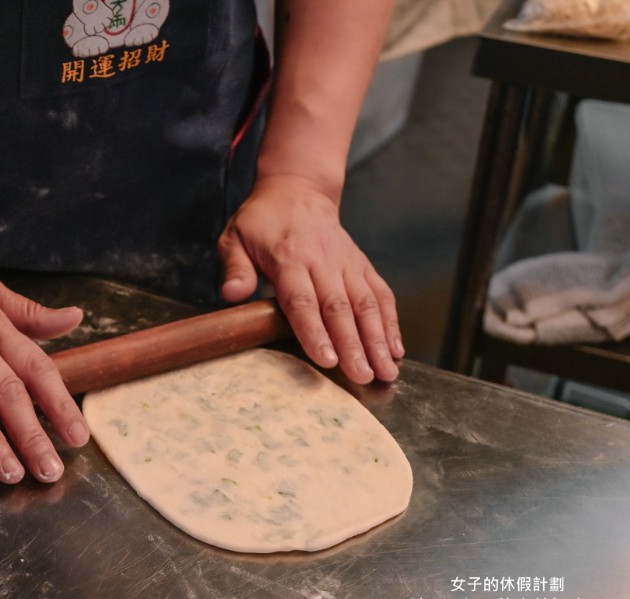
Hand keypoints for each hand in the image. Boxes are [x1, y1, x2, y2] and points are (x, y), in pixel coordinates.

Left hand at [218, 175, 403, 382]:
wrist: (297, 190)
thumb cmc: (261, 222)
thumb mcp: (235, 238)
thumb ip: (235, 268)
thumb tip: (233, 295)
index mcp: (289, 257)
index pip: (303, 300)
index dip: (315, 332)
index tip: (327, 359)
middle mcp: (323, 261)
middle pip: (340, 308)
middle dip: (354, 345)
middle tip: (364, 377)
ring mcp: (347, 263)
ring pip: (366, 303)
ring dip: (378, 339)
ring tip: (387, 371)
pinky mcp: (362, 265)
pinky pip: (381, 294)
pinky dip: (391, 322)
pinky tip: (396, 349)